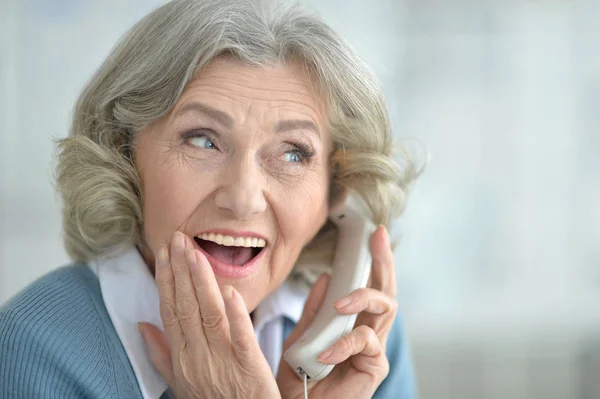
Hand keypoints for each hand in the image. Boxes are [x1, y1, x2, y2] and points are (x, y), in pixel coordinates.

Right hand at [138, 231, 279, 398]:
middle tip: (178, 239)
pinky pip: (241, 337)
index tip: (164, 253)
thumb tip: (142, 324)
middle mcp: (198, 356)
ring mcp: (222, 361)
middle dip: (180, 270)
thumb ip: (161, 352)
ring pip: (209, 314)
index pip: (170, 311)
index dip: (166, 280)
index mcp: (181, 357)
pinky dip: (235, 313)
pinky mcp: (249, 366)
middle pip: (185, 307)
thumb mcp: (179, 382)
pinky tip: (228, 290)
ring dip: (201, 281)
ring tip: (195, 252)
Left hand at [277, 225, 396, 398]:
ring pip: (385, 307)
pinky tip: (326, 352)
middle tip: (378, 238)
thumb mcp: (301, 338)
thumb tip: (324, 279)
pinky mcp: (375, 367)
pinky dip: (344, 342)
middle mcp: (368, 331)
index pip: (367, 285)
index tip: (375, 233)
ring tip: (339, 304)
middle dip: (384, 260)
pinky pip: (366, 342)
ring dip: (362, 297)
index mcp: (352, 322)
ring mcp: (374, 348)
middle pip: (386, 289)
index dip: (374, 259)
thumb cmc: (301, 379)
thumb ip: (314, 311)